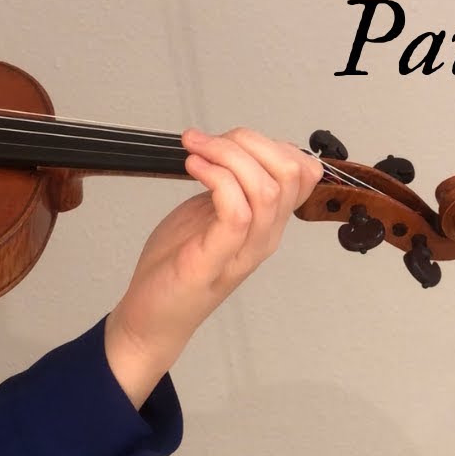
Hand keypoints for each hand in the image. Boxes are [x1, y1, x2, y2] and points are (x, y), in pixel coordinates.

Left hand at [104, 128, 323, 406]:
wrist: (151, 316)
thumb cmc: (177, 265)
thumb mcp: (210, 213)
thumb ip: (230, 185)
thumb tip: (234, 146)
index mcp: (267, 222)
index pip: (303, 172)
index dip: (271, 142)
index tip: (230, 138)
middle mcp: (264, 236)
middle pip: (289, 172)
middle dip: (248, 141)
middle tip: (206, 140)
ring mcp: (243, 250)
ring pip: (265, 188)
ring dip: (227, 155)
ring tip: (195, 149)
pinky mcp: (215, 259)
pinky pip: (236, 212)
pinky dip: (216, 178)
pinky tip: (193, 167)